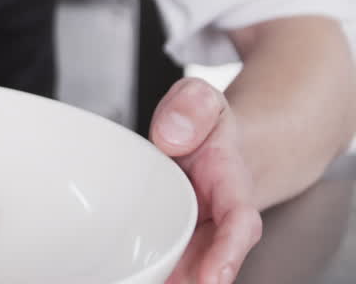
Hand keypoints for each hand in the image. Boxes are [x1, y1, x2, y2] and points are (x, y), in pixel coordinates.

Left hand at [150, 78, 262, 283]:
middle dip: (195, 280)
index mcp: (231, 186)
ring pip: (187, 269)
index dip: (227, 252)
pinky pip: (164, 263)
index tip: (214, 278)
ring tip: (140, 283)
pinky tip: (128, 279)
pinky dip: (151, 275)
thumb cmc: (204, 126)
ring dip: (169, 281)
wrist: (211, 143)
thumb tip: (171, 136)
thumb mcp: (201, 100)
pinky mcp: (173, 240)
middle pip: (211, 261)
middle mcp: (217, 220)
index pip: (237, 223)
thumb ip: (190, 107)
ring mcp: (195, 235)